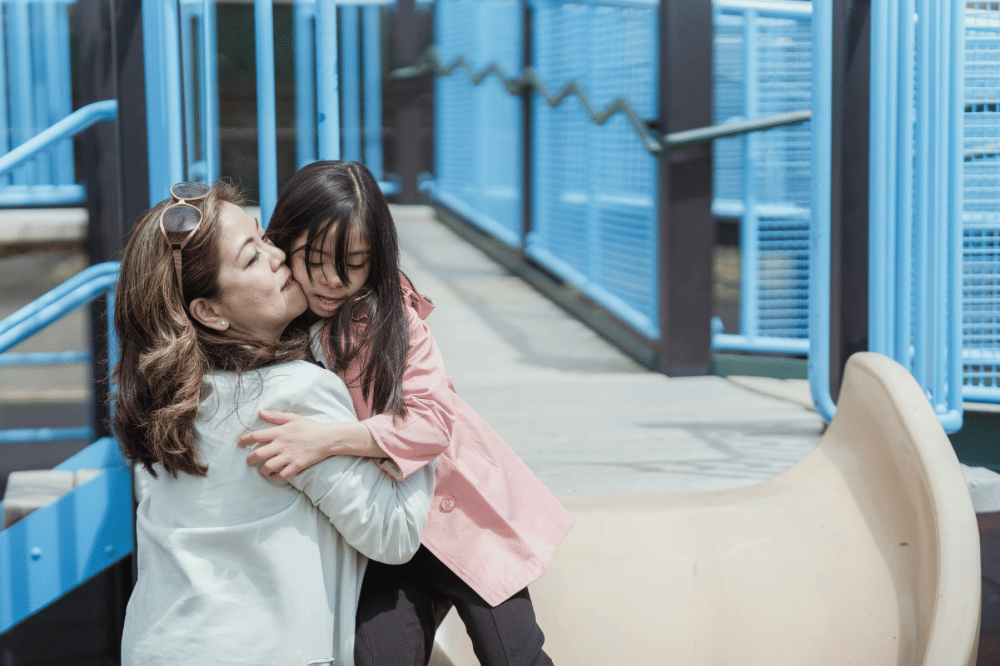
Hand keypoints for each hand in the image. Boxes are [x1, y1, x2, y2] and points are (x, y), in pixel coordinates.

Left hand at [238, 410, 382, 480]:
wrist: (327, 438)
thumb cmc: (309, 427)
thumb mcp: (292, 418)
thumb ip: (275, 416)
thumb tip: (260, 412)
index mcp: (279, 432)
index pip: (256, 436)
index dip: (245, 440)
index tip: (240, 443)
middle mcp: (281, 445)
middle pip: (258, 455)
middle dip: (250, 459)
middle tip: (249, 460)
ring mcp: (289, 457)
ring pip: (267, 467)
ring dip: (262, 470)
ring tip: (262, 470)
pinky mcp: (296, 466)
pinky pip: (281, 475)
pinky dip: (275, 477)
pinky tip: (274, 475)